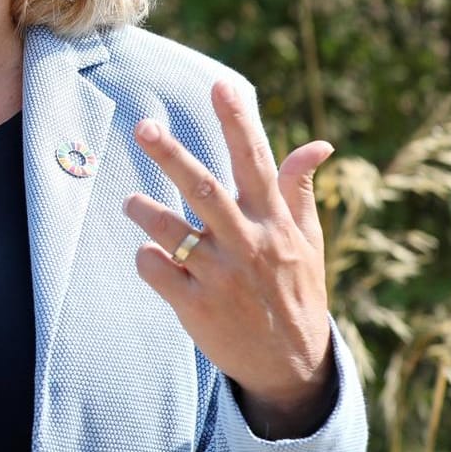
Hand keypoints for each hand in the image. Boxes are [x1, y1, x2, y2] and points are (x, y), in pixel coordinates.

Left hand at [121, 79, 337, 438]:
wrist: (291, 366)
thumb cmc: (296, 291)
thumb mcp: (307, 241)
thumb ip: (298, 191)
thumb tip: (319, 145)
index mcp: (275, 223)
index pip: (257, 162)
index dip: (240, 123)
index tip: (222, 85)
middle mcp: (248, 244)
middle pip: (204, 189)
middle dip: (171, 155)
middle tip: (144, 126)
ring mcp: (220, 276)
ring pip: (169, 231)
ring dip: (144, 209)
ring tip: (132, 200)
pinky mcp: (195, 306)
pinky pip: (157, 270)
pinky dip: (147, 258)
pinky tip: (153, 259)